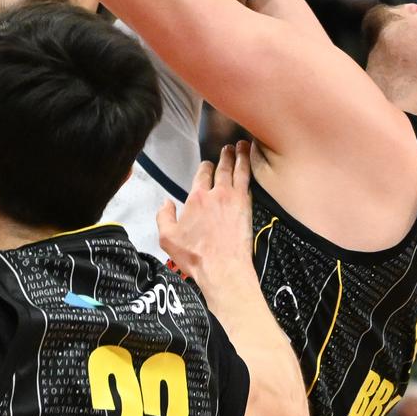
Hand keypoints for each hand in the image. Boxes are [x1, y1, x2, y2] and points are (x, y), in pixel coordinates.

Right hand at [156, 143, 255, 286]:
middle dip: (225, 155)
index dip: (205, 167)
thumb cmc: (196, 256)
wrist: (223, 268)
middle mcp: (217, 194)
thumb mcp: (167, 238)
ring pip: (239, 170)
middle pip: (222, 168)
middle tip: (228, 147)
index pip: (202, 174)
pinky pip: (250, 182)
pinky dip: (251, 170)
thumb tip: (166, 203)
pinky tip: (252, 168)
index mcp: (197, 198)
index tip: (207, 165)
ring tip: (243, 147)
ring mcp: (235, 199)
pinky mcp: (248, 208)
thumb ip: (164, 216)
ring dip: (241, 156)